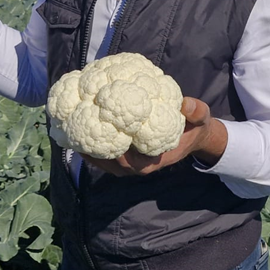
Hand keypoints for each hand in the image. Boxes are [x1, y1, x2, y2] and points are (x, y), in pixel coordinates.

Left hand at [84, 98, 227, 176]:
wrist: (192, 135)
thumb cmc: (194, 127)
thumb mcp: (201, 118)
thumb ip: (196, 112)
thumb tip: (187, 103)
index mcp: (152, 161)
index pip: (126, 162)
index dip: (110, 152)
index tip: (96, 135)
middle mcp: (137, 166)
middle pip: (106, 163)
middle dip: (90, 149)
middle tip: (73, 130)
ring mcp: (127, 163)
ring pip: (101, 159)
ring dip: (85, 146)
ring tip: (68, 128)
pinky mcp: (122, 155)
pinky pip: (102, 152)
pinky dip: (90, 141)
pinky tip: (79, 125)